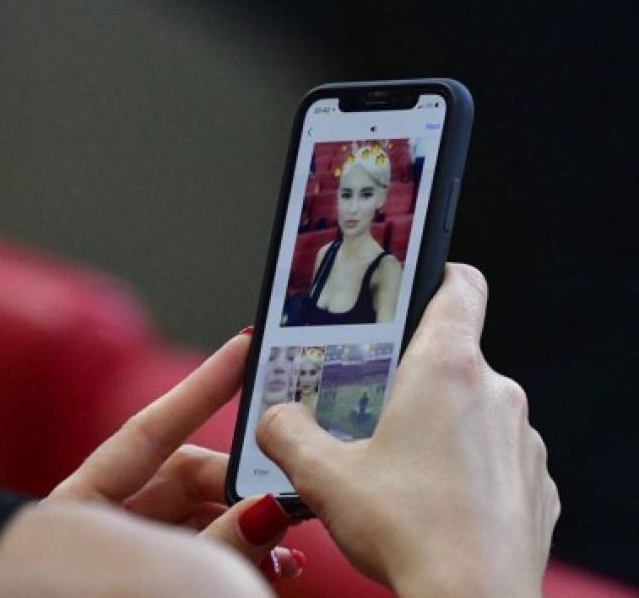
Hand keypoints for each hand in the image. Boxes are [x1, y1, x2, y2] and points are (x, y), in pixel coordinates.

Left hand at [49, 334, 305, 584]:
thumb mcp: (155, 571)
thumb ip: (214, 541)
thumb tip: (268, 508)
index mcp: (79, 506)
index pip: (150, 429)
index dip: (201, 387)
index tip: (244, 345)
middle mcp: (105, 520)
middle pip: (186, 477)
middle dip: (242, 484)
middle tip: (287, 493)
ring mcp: (129, 548)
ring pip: (202, 518)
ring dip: (250, 528)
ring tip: (289, 549)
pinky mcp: (152, 573)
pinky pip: (203, 549)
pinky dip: (241, 553)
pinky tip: (279, 567)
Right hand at [257, 264, 558, 596]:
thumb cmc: (410, 534)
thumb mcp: (322, 477)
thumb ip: (286, 432)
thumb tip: (275, 418)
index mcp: (445, 369)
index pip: (458, 284)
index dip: (434, 275)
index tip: (411, 286)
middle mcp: (495, 394)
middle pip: (453, 356)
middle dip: (410, 377)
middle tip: (369, 410)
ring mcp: (523, 441)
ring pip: (473, 411)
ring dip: (438, 427)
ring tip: (396, 468)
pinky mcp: (534, 485)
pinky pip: (495, 458)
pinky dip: (466, 469)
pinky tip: (432, 503)